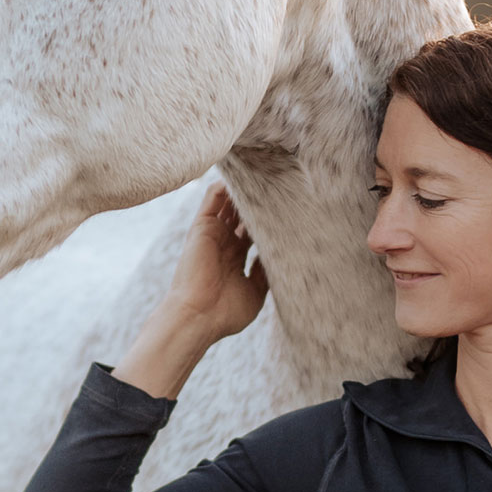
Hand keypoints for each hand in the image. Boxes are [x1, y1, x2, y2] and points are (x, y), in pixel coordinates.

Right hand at [166, 182, 268, 339]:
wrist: (198, 316)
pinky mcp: (202, 226)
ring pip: (229, 203)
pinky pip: (212, 198)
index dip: (272, 222)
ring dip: (245, 191)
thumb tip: (281, 253)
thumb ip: (265, 271)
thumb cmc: (225, 312)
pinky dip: (224, 185)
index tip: (292, 211)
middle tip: (283, 187)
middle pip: (245, 215)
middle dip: (262, 203)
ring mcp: (214, 233)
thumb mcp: (255, 293)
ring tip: (267, 175)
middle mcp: (225, 243)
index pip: (255, 232)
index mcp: (236, 259)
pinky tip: (243, 175)